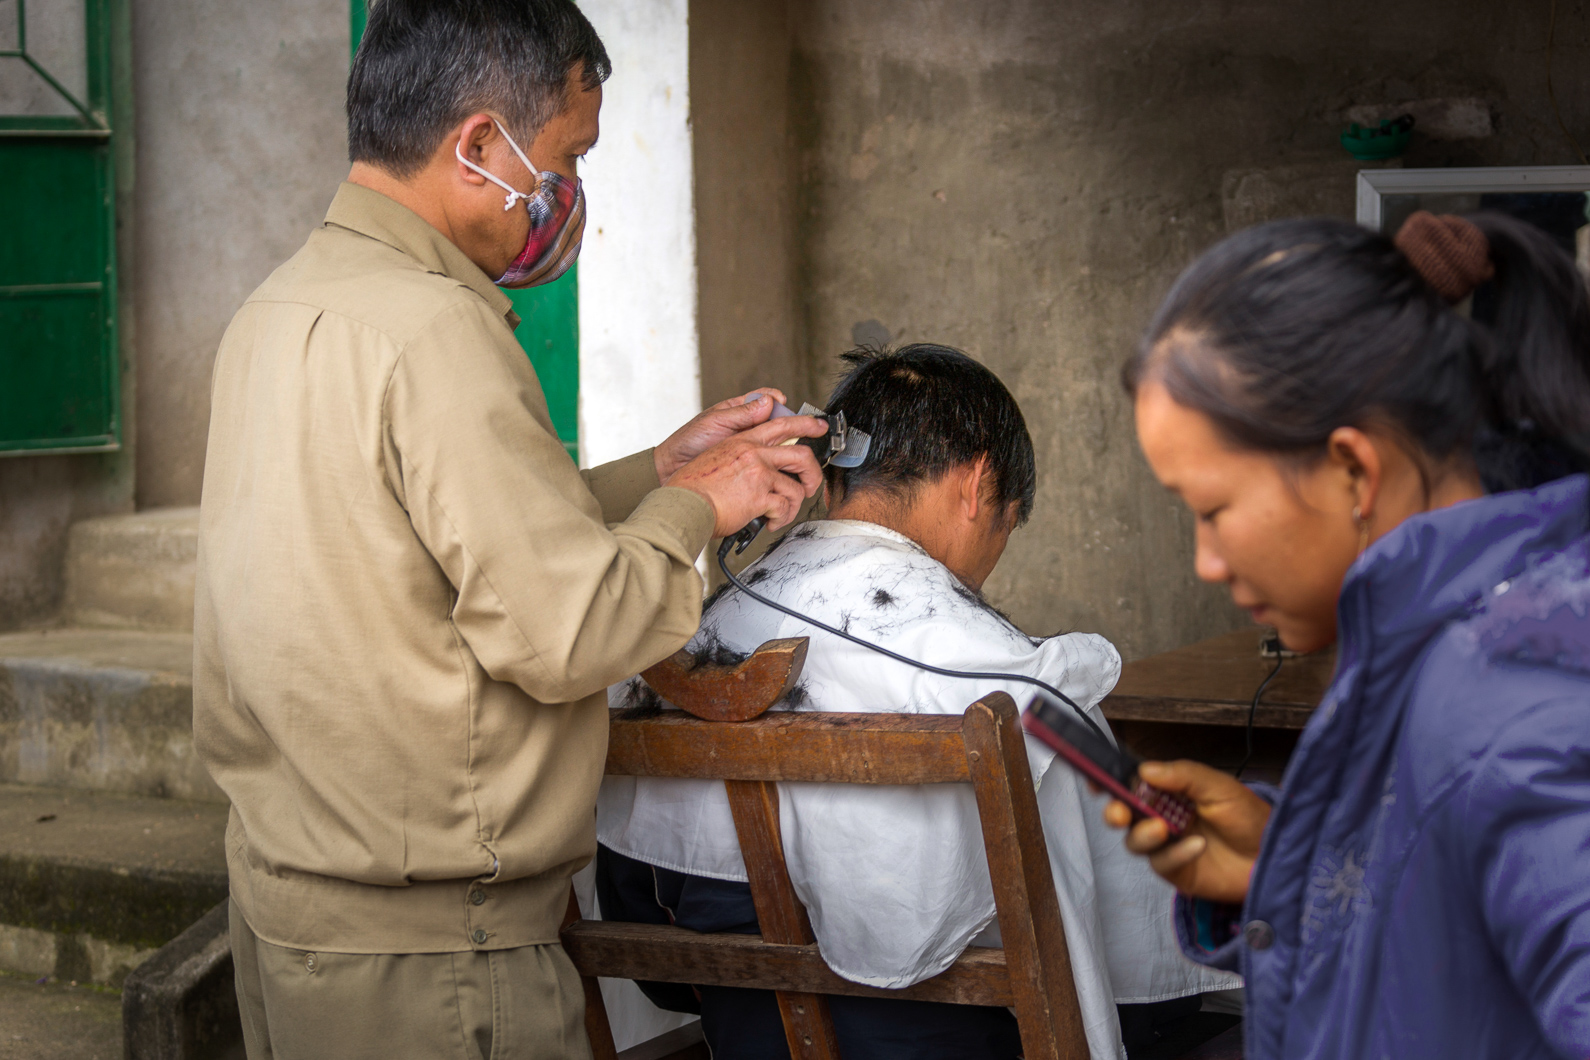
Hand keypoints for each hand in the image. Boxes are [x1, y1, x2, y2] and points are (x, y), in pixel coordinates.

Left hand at [654, 389, 792, 482]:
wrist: (673, 469)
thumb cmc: (688, 442)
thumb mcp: (713, 422)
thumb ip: (741, 413)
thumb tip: (768, 401)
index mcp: (739, 411)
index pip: (765, 399)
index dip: (779, 401)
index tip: (786, 404)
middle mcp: (748, 428)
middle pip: (779, 423)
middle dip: (797, 424)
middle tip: (812, 427)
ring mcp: (749, 447)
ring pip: (777, 444)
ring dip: (791, 448)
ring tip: (802, 449)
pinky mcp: (749, 466)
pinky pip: (769, 464)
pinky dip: (779, 466)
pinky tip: (785, 468)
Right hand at [665, 414, 826, 536]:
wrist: (683, 503)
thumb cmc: (692, 487)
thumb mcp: (716, 457)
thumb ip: (740, 455)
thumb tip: (757, 466)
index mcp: (742, 441)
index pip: (782, 425)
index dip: (806, 425)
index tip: (818, 428)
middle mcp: (754, 453)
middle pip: (802, 455)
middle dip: (813, 473)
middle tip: (810, 484)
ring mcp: (758, 473)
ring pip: (796, 487)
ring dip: (793, 505)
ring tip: (782, 514)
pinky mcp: (760, 495)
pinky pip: (783, 508)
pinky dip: (780, 519)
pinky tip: (769, 523)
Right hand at [1102, 760, 1269, 904]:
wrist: (1275, 856)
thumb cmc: (1250, 817)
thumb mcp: (1219, 787)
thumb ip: (1183, 776)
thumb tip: (1144, 771)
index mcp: (1169, 791)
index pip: (1132, 783)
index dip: (1110, 781)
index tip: (1095, 781)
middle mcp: (1162, 816)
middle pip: (1123, 813)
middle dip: (1113, 811)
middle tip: (1119, 812)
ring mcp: (1167, 845)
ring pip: (1134, 840)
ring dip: (1142, 834)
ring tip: (1164, 830)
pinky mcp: (1176, 871)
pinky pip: (1159, 863)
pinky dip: (1174, 854)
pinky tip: (1196, 848)